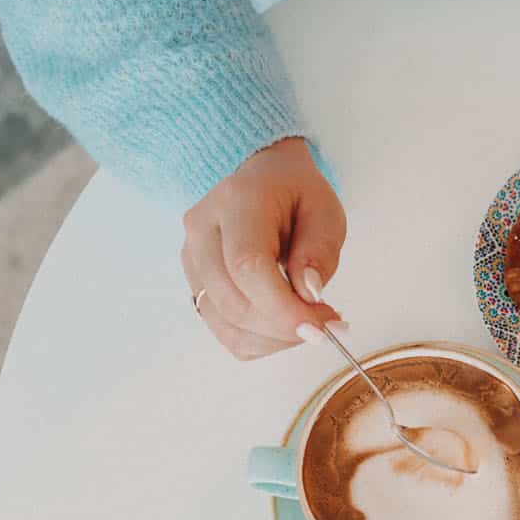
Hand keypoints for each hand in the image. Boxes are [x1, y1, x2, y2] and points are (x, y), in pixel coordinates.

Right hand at [182, 137, 345, 359]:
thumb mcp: (325, 211)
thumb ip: (319, 251)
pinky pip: (224, 330)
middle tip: (326, 325)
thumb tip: (308, 295)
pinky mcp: (196, 283)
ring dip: (274, 338)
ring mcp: (193, 259)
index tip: (321, 326)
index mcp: (237, 202)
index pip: (247, 266)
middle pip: (234, 302)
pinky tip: (284, 323)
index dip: (282, 308)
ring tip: (307, 321)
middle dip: (284, 327)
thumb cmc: (295, 194)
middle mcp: (203, 230)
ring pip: (226, 324)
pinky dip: (260, 340)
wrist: (262, 180)